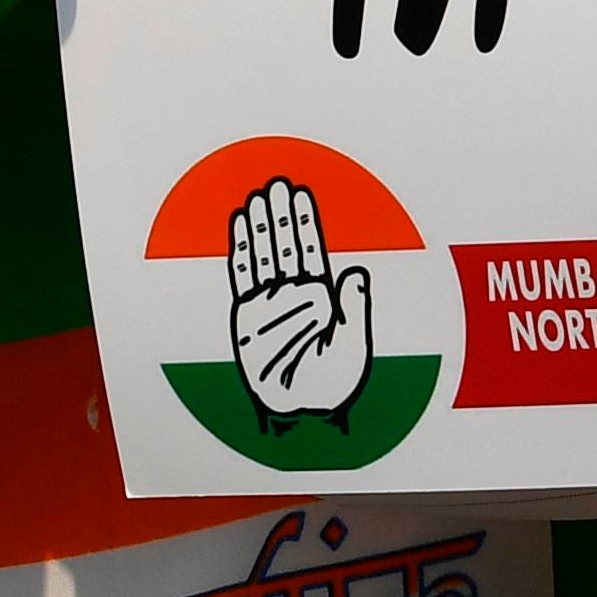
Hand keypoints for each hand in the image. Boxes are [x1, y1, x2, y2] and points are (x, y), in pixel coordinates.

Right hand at [226, 171, 377, 425]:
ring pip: (264, 255)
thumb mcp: (352, 348)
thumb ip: (354, 310)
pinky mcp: (246, 316)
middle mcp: (293, 295)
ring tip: (257, 197)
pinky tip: (240, 227)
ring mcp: (268, 303)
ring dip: (261, 227)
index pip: (310, 250)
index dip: (305, 222)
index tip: (300, 195)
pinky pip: (242, 277)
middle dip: (281, 215)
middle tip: (276, 184)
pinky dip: (241, 252)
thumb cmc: (329, 385)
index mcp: (321, 297)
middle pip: (285, 245)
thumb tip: (356, 273)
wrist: (298, 412)